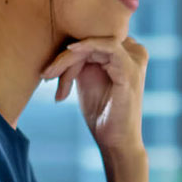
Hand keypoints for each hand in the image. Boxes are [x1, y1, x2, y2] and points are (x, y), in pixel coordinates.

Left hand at [41, 36, 146, 154]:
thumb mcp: (88, 78)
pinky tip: (69, 51)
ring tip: (50, 75)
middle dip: (65, 57)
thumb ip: (83, 59)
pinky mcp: (130, 70)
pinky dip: (86, 46)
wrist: (115, 141)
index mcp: (128, 53)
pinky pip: (108, 47)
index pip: (94, 40)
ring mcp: (135, 60)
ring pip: (95, 43)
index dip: (69, 52)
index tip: (49, 72)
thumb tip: (63, 41)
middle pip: (93, 40)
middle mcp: (135, 52)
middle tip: (46, 74)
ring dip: (68, 58)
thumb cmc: (102, 112)